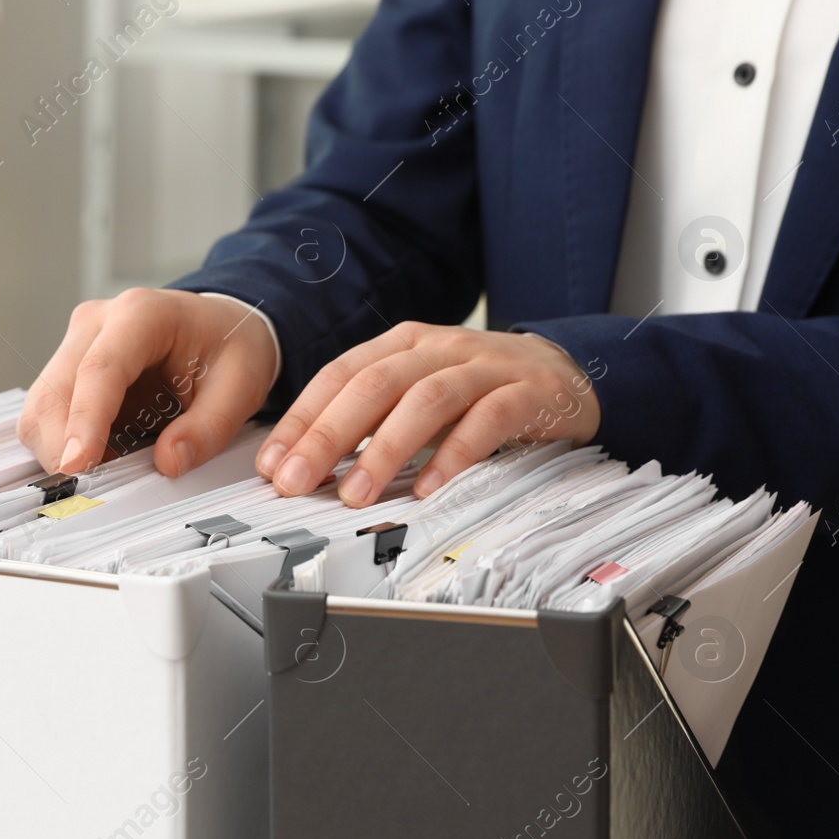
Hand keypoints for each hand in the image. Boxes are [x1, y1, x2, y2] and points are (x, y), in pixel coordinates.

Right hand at [19, 289, 277, 476]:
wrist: (220, 327)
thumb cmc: (228, 346)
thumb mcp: (241, 386)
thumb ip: (209, 428)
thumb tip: (169, 463)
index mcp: (141, 315)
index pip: (99, 369)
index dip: (84, 421)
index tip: (78, 465)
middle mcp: (97, 324)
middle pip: (53, 392)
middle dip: (62, 448)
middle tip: (91, 488)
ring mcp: (77, 345)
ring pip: (41, 407)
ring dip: (60, 450)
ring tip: (105, 470)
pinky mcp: (69, 370)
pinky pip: (49, 415)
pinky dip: (66, 445)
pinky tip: (101, 456)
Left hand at [256, 322, 599, 504]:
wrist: (566, 375)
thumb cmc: (479, 391)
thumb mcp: (417, 393)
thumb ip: (369, 419)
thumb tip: (304, 464)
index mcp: (402, 345)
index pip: (338, 376)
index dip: (301, 419)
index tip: (271, 462)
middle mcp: (438, 348)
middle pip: (373, 385)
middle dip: (327, 436)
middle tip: (298, 480)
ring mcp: (484, 367)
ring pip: (425, 400)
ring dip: (384, 449)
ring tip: (357, 493)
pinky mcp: (527, 393)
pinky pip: (486, 420)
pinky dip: (454, 455)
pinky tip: (429, 488)